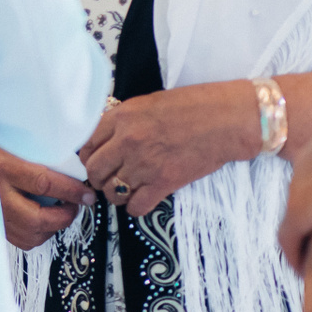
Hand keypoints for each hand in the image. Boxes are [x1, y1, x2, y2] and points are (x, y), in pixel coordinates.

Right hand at [0, 141, 96, 249]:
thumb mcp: (8, 140)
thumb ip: (36, 152)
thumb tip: (69, 164)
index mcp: (0, 166)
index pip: (43, 183)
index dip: (71, 191)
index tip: (87, 193)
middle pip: (37, 218)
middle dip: (64, 216)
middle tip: (75, 205)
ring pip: (29, 234)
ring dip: (51, 227)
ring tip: (58, 213)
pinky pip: (18, 239)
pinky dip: (35, 233)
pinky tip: (39, 219)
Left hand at [79, 81, 261, 216]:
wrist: (226, 120)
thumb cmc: (192, 107)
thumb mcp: (146, 103)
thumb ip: (122, 121)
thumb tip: (104, 137)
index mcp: (120, 117)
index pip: (85, 145)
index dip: (88, 156)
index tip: (95, 160)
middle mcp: (127, 141)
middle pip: (93, 170)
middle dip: (98, 177)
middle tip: (108, 178)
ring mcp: (144, 164)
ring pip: (111, 191)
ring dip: (115, 194)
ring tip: (125, 189)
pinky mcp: (164, 183)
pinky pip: (135, 206)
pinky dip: (134, 207)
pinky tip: (141, 199)